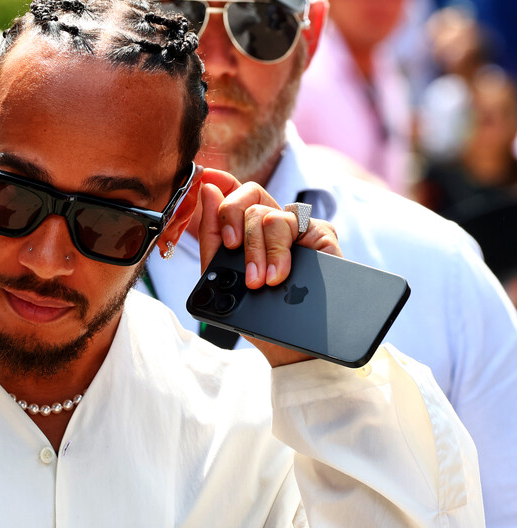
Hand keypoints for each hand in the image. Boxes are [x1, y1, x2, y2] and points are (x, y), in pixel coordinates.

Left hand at [195, 169, 341, 366]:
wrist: (286, 345)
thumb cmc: (253, 311)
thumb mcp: (220, 275)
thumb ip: (210, 235)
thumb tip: (208, 189)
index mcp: (247, 228)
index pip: (235, 192)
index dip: (222, 181)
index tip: (206, 181)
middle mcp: (272, 223)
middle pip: (250, 198)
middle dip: (238, 231)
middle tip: (239, 264)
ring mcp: (298, 228)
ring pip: (272, 215)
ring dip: (262, 251)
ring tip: (262, 281)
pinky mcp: (321, 237)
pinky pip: (302, 224)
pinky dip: (283, 252)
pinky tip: (281, 275)